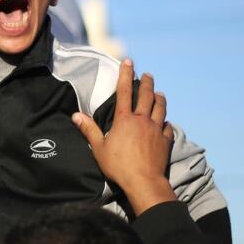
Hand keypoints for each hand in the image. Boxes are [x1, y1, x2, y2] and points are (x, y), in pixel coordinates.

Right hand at [72, 59, 176, 214]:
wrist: (143, 181)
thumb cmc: (118, 166)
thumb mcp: (99, 148)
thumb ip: (89, 130)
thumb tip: (76, 115)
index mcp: (124, 120)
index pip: (124, 91)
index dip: (125, 74)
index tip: (128, 61)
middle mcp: (141, 120)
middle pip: (146, 96)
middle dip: (147, 83)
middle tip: (148, 75)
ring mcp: (155, 129)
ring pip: (160, 108)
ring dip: (159, 99)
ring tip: (159, 93)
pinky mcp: (165, 141)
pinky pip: (167, 127)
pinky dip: (166, 122)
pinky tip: (165, 122)